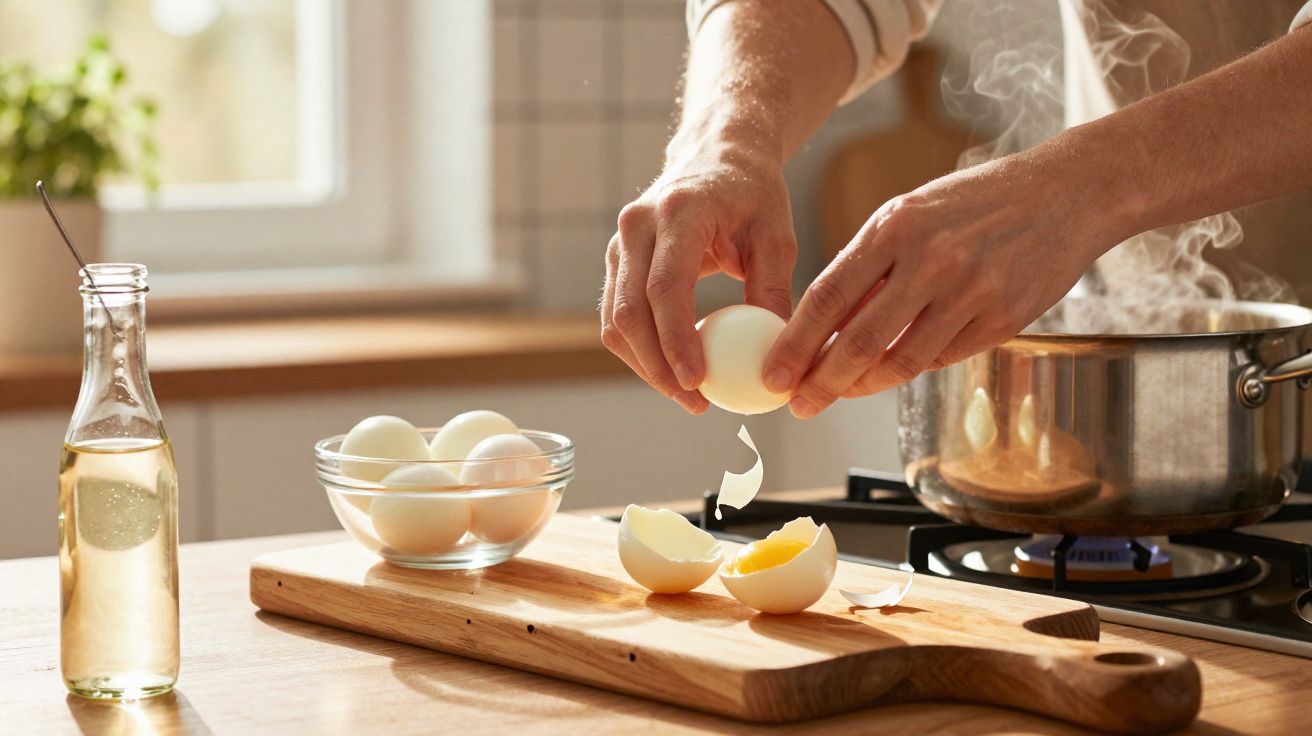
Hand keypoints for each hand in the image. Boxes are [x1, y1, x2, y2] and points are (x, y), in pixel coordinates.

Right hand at [600, 141, 797, 412]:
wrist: (718, 156)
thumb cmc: (753, 196)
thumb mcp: (776, 238)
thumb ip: (773, 293)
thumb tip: (775, 359)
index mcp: (678, 212)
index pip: (664, 286)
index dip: (675, 340)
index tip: (697, 382)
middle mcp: (637, 225)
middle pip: (629, 311)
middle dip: (657, 366)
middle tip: (695, 402)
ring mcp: (620, 243)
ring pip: (615, 320)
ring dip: (646, 365)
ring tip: (688, 396)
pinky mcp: (617, 261)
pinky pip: (617, 317)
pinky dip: (640, 350)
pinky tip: (673, 372)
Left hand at [763, 147, 1126, 417]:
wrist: (1066, 194)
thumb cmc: (975, 204)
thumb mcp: (909, 215)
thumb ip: (866, 268)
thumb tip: (820, 326)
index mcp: (895, 227)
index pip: (828, 297)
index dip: (795, 343)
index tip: (773, 374)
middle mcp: (930, 260)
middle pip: (859, 341)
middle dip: (821, 382)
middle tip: (799, 403)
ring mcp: (969, 292)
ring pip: (901, 361)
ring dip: (863, 385)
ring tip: (839, 392)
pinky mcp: (1002, 319)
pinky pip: (941, 359)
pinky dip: (910, 369)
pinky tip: (891, 369)